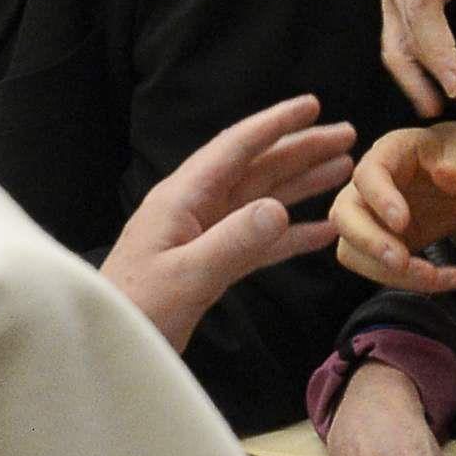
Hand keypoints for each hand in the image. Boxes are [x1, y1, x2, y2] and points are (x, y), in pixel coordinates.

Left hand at [100, 95, 356, 352]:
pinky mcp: (211, 264)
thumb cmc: (137, 310)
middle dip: (300, 150)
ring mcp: (203, 236)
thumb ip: (232, 242)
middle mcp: (195, 208)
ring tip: (343, 169)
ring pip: (262, 200)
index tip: (313, 104)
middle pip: (256, 168)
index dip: (275, 124)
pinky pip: (260, 241)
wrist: (107, 350)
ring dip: (302, 184)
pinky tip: (324, 231)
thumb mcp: (185, 277)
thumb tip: (279, 208)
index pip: (234, 148)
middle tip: (347, 136)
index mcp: (182, 198)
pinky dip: (292, 235)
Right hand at [330, 120, 455, 291]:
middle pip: (344, 216)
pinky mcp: (380, 246)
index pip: (369, 174)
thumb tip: (448, 175)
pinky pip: (379, 270)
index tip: (403, 223)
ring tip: (436, 277)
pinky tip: (449, 279)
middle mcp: (367, 187)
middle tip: (401, 262)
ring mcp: (368, 219)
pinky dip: (410, 281)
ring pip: (355, 251)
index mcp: (388, 153)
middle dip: (369, 243)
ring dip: (390, 273)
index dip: (380, 200)